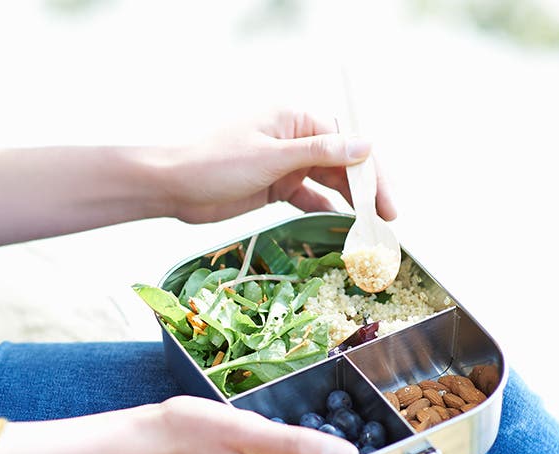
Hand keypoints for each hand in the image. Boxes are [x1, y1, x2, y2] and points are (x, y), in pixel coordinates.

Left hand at [166, 109, 395, 223]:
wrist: (172, 186)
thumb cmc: (215, 163)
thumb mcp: (271, 157)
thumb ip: (319, 153)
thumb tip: (365, 144)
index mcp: (296, 119)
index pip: (347, 142)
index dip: (372, 173)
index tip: (387, 202)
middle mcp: (295, 138)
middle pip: (343, 163)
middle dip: (367, 190)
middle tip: (387, 220)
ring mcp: (285, 163)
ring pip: (329, 181)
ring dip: (350, 202)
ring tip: (370, 228)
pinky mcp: (275, 186)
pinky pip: (309, 197)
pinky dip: (325, 210)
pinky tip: (341, 225)